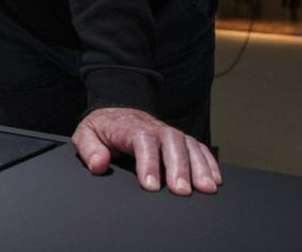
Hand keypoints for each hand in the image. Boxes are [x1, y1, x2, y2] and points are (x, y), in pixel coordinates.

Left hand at [72, 107, 220, 194]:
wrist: (115, 110)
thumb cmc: (102, 126)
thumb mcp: (86, 134)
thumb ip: (90, 149)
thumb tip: (99, 164)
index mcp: (130, 127)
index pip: (142, 141)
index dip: (148, 163)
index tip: (151, 185)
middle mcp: (154, 128)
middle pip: (171, 142)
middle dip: (178, 167)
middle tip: (181, 191)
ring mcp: (169, 133)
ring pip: (189, 144)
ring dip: (199, 166)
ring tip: (206, 188)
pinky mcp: (179, 139)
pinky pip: (198, 147)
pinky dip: (208, 161)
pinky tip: (215, 179)